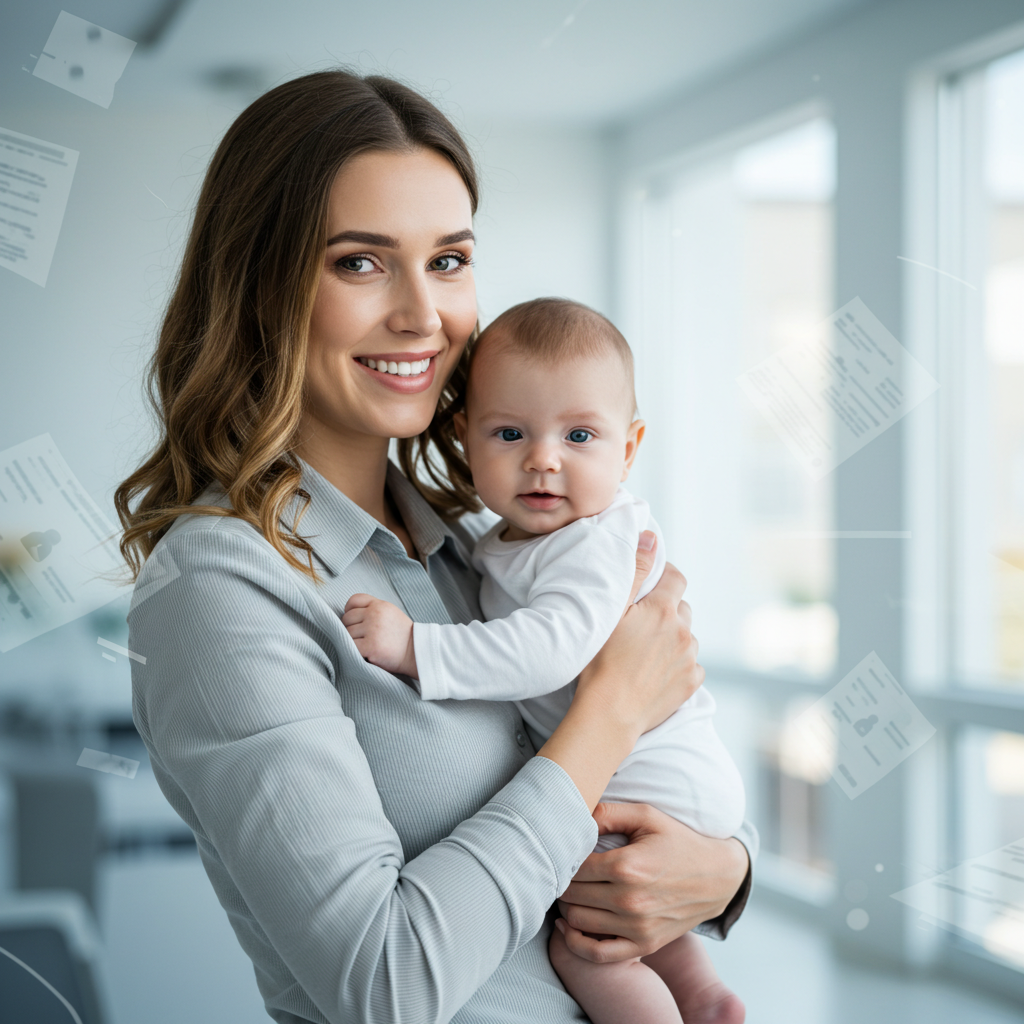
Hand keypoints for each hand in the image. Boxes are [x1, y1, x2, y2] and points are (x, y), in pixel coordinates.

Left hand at [341, 594, 416, 676]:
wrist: (415, 652)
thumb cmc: (402, 634)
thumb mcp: (391, 613)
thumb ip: (373, 608)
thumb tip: (350, 612)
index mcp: (380, 605)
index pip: (354, 600)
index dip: (349, 610)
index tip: (353, 619)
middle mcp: (375, 614)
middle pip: (347, 618)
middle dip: (351, 627)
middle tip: (361, 636)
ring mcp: (372, 630)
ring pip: (347, 633)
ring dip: (353, 640)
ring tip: (366, 644)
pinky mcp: (370, 646)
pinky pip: (351, 646)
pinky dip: (355, 650)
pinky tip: (366, 652)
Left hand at [555, 802, 749, 962]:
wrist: (717, 876)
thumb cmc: (678, 841)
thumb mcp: (646, 816)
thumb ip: (607, 813)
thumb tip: (574, 817)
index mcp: (628, 866)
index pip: (574, 867)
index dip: (563, 858)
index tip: (563, 852)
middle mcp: (630, 900)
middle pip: (571, 895)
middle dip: (562, 881)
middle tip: (563, 871)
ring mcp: (637, 927)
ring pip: (577, 922)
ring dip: (566, 907)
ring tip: (570, 891)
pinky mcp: (644, 945)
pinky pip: (597, 954)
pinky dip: (575, 943)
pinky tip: (569, 926)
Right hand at [576, 535, 703, 737]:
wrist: (609, 713)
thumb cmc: (600, 661)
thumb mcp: (611, 610)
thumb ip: (635, 572)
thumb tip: (651, 539)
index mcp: (663, 609)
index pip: (676, 578)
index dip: (665, 577)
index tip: (652, 585)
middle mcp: (683, 631)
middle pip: (682, 609)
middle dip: (667, 611)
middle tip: (641, 625)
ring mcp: (690, 658)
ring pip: (687, 638)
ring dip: (673, 639)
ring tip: (646, 653)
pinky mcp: (691, 683)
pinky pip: (691, 665)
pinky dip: (678, 665)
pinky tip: (655, 673)